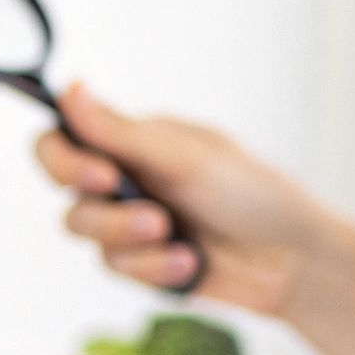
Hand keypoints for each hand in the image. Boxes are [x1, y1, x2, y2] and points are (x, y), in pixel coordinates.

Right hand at [36, 84, 354, 354]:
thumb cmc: (250, 194)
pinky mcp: (140, 264)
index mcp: (132, 140)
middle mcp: (124, 178)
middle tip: (150, 218)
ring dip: (130, 238)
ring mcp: (129, 223)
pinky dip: (154, 267)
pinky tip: (191, 263)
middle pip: (67, 193)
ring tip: (175, 238)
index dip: (63, 159)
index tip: (101, 175)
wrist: (292, 259)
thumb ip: (118, 132)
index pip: (62, 139)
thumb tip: (68, 86)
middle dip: (105, 211)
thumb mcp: (184, 158)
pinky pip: (118, 267)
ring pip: (88, 234)